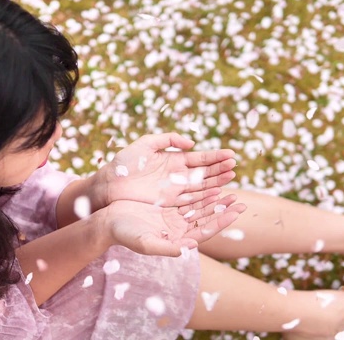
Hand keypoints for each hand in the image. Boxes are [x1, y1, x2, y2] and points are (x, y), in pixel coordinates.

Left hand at [99, 133, 236, 207]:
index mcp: (174, 160)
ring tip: (232, 178)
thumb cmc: (124, 164)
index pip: (200, 158)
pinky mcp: (169, 203)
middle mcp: (178, 176)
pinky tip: (218, 194)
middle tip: (235, 166)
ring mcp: (175, 190)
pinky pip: (191, 200)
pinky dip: (204, 198)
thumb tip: (190, 143)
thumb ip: (167, 139)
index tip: (231, 155)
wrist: (108, 185)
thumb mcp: (144, 144)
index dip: (215, 157)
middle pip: (204, 173)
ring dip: (217, 183)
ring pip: (201, 187)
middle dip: (220, 169)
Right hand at [101, 194, 246, 256]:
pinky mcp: (166, 207)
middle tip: (241, 201)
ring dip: (215, 200)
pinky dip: (199, 192)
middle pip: (206, 219)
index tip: (237, 212)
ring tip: (230, 191)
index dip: (222, 221)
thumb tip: (190, 248)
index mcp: (177, 239)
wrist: (108, 222)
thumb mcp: (145, 243)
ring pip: (199, 208)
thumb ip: (167, 247)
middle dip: (224, 210)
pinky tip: (210, 185)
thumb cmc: (124, 234)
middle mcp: (178, 230)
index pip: (205, 231)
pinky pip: (188, 198)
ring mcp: (173, 218)